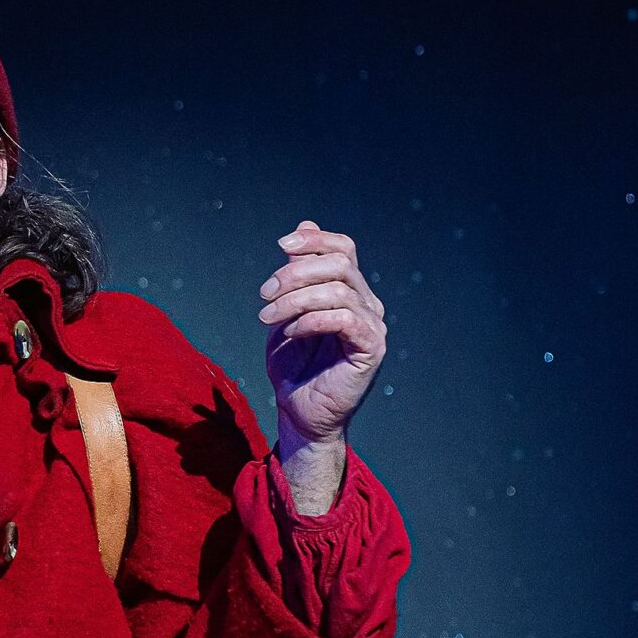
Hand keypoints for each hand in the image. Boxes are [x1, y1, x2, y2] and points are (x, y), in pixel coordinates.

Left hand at [258, 218, 386, 473]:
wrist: (298, 413)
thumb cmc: (294, 367)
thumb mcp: (286, 311)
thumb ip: (297, 272)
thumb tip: (305, 224)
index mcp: (351, 291)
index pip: (344, 248)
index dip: (315, 240)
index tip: (281, 245)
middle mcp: (368, 305)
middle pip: (340, 264)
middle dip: (295, 273)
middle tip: (264, 294)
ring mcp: (373, 327)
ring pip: (338, 289)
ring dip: (295, 299)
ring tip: (268, 317)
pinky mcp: (371, 349)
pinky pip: (344, 318)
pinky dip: (310, 319)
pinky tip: (291, 333)